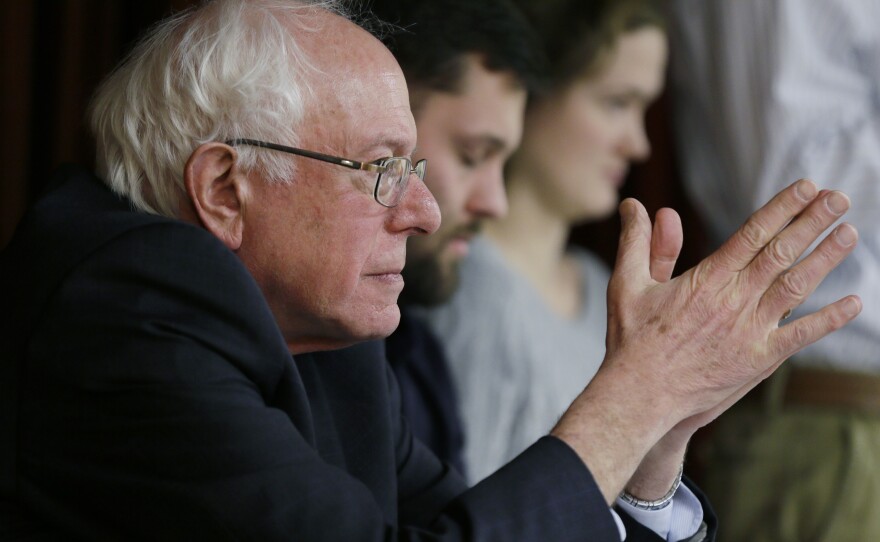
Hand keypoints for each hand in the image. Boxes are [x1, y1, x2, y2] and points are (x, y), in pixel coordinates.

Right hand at [608, 179, 858, 422]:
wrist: (641, 393)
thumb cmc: (631, 339)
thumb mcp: (627, 283)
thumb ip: (637, 242)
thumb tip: (633, 205)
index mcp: (706, 278)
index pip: (752, 233)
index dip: (782, 208)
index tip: (806, 187)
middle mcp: (733, 299)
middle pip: (781, 252)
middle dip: (812, 222)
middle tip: (839, 197)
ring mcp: (749, 330)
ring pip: (797, 286)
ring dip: (826, 258)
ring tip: (850, 233)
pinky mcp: (758, 359)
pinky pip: (802, 335)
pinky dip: (830, 319)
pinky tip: (854, 302)